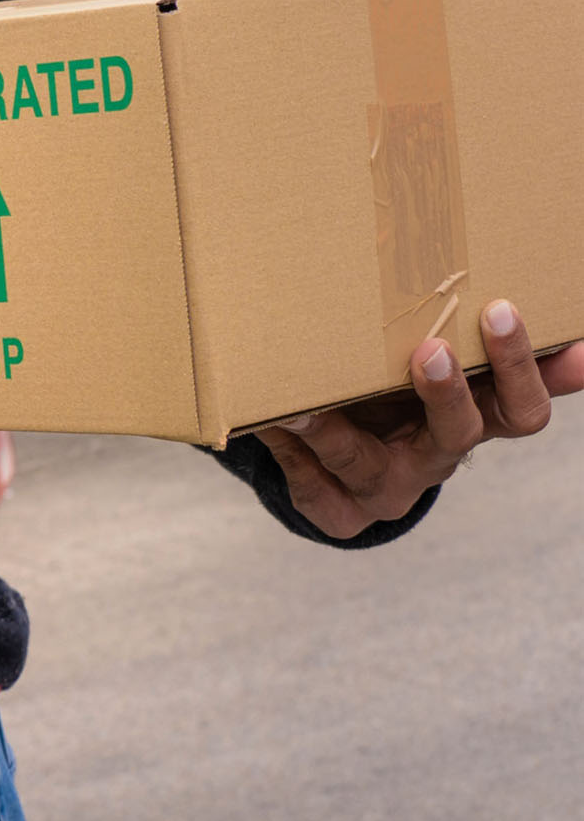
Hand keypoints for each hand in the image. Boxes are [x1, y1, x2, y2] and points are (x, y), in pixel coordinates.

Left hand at [255, 299, 578, 537]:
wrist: (342, 458)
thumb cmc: (396, 392)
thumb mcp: (442, 374)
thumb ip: (488, 352)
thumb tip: (572, 334)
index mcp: (476, 422)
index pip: (522, 410)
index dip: (519, 367)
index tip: (502, 309)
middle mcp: (436, 458)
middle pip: (460, 433)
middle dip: (446, 392)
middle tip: (429, 349)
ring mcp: (387, 488)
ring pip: (364, 462)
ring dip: (333, 429)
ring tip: (304, 401)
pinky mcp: (337, 510)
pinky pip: (312, 489)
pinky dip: (286, 451)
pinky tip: (267, 421)